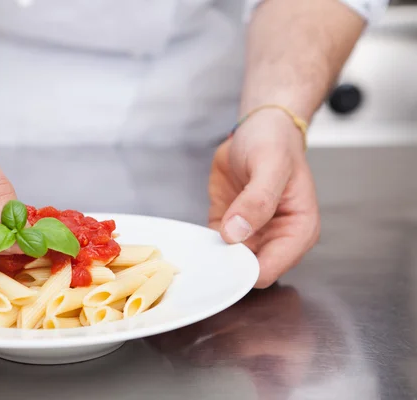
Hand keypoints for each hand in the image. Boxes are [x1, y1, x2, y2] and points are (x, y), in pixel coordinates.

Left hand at [208, 110, 319, 287]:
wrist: (258, 129)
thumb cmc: (274, 143)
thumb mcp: (270, 165)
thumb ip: (257, 200)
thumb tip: (236, 233)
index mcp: (298, 231)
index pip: (269, 269)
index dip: (243, 270)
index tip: (218, 257)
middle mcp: (276, 240)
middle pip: (247, 272)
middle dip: (224, 268)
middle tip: (199, 257)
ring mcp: (252, 236)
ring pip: (229, 264)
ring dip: (211, 260)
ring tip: (193, 252)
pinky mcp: (230, 228)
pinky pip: (214, 247)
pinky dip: (203, 247)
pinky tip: (191, 241)